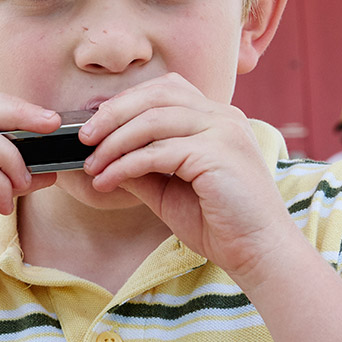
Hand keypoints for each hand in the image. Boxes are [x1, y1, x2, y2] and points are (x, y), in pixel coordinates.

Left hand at [77, 74, 300, 281]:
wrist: (258, 252)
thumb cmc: (217, 221)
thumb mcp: (167, 187)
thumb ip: (139, 165)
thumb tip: (98, 154)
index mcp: (216, 117)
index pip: (165, 89)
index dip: (125, 102)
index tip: (96, 126)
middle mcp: (223, 116)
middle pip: (155, 95)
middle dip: (111, 114)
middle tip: (82, 139)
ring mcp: (224, 131)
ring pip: (152, 120)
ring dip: (113, 143)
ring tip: (92, 166)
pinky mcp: (218, 154)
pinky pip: (157, 152)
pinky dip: (125, 165)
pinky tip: (107, 182)